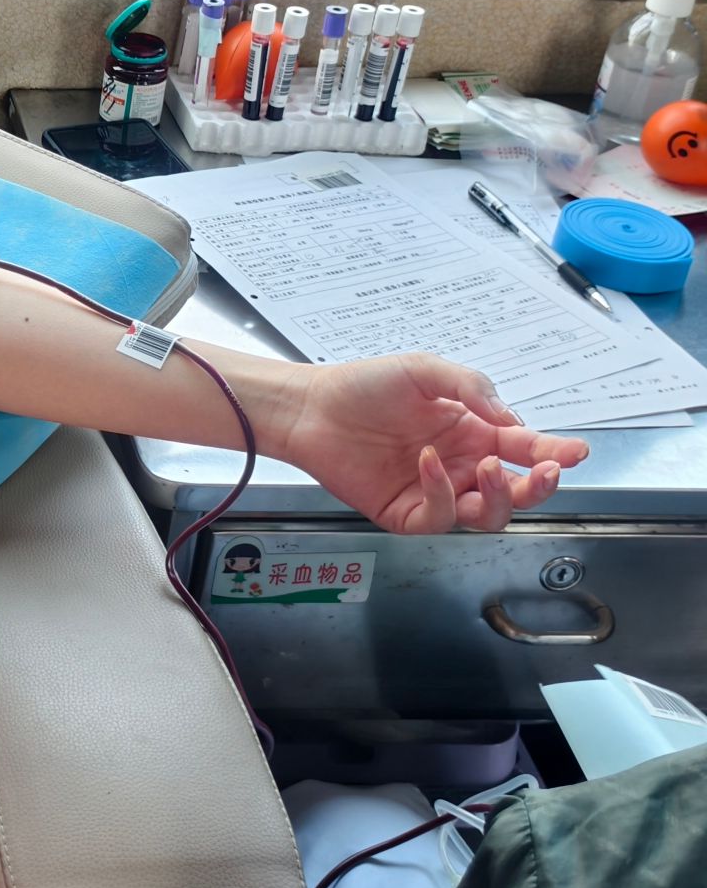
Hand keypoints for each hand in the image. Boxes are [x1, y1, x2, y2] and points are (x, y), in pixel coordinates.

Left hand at [273, 354, 587, 533]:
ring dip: (501, 496)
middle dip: (540, 486)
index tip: (577, 452)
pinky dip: (443, 493)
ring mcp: (435, 492)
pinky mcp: (406, 513)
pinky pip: (441, 516)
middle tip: (548, 471)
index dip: (555, 453)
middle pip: (517, 491)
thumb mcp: (424, 371)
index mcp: (471, 432)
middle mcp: (459, 466)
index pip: (524, 448)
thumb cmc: (363, 386)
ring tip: (491, 467)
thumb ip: (473, 389)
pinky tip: (428, 463)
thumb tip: (513, 419)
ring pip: (488, 514)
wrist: (311, 407)